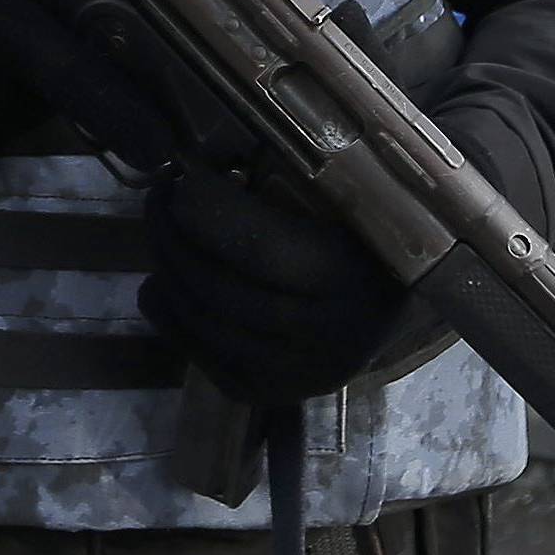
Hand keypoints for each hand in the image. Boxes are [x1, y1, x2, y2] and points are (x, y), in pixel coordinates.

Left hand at [137, 169, 414, 407]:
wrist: (396, 306)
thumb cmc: (366, 234)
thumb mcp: (342, 199)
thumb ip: (281, 181)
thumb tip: (204, 160)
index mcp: (351, 276)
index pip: (260, 247)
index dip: (207, 210)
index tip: (181, 177)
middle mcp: (325, 336)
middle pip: (221, 287)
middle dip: (174, 236)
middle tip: (159, 197)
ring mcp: (297, 374)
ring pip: (206, 324)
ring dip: (168, 273)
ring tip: (161, 234)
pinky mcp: (275, 393)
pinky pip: (206, 358)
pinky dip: (173, 319)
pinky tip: (161, 284)